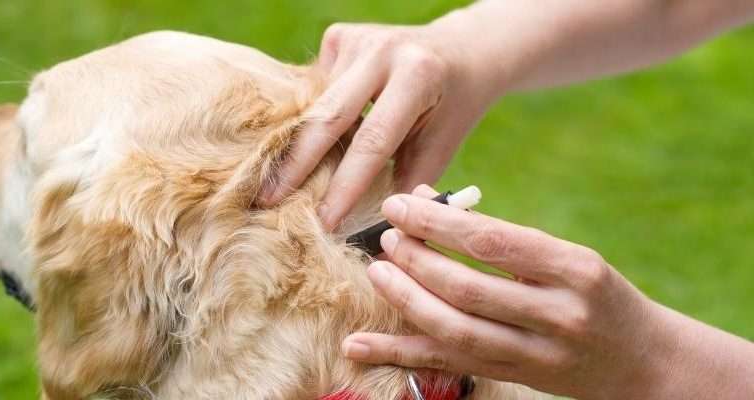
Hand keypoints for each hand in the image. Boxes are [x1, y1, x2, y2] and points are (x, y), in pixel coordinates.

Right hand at [257, 21, 508, 229]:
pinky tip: (310, 138)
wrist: (461, 51)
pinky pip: (315, 88)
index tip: (325, 221)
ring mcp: (357, 39)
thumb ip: (406, 183)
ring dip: (300, 144)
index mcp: (417, 76)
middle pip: (328, 116)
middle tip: (268, 202)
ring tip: (277, 182)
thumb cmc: (452, 108)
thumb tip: (370, 231)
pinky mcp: (339, 36)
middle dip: (296, 165)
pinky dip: (312, 118)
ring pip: (316, 103)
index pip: (373, 140)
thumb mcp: (442, 146)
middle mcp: (382, 51)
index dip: (346, 185)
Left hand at [341, 185, 753, 399]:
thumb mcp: (568, 257)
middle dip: (418, 261)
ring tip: (378, 273)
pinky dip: (399, 354)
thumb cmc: (595, 293)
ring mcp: (539, 355)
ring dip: (406, 301)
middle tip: (388, 238)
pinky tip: (359, 345)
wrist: (642, 359)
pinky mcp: (518, 379)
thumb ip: (505, 240)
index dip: (438, 222)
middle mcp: (560, 314)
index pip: (494, 242)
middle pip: (469, 288)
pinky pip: (449, 365)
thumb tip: (429, 208)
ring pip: (457, 331)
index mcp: (574, 269)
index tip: (400, 204)